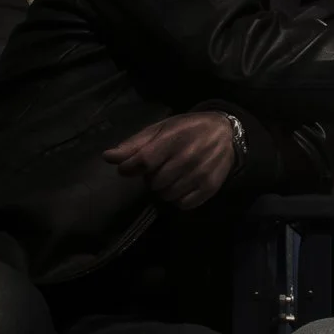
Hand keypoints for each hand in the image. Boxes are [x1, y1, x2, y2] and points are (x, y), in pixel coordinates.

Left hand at [101, 112, 239, 210]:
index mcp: (173, 138)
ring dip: (164, 189)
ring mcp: (201, 173)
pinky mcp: (210, 187)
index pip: (143, 161)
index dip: (129, 168)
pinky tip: (182, 185)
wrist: (225, 132)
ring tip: (171, 176)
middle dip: (151, 177)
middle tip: (159, 168)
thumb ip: (134, 144)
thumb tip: (107, 157)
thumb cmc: (187, 129)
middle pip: (154, 182)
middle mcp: (188, 157)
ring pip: (167, 195)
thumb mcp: (160, 129)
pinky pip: (184, 204)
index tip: (128, 168)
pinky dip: (178, 198)